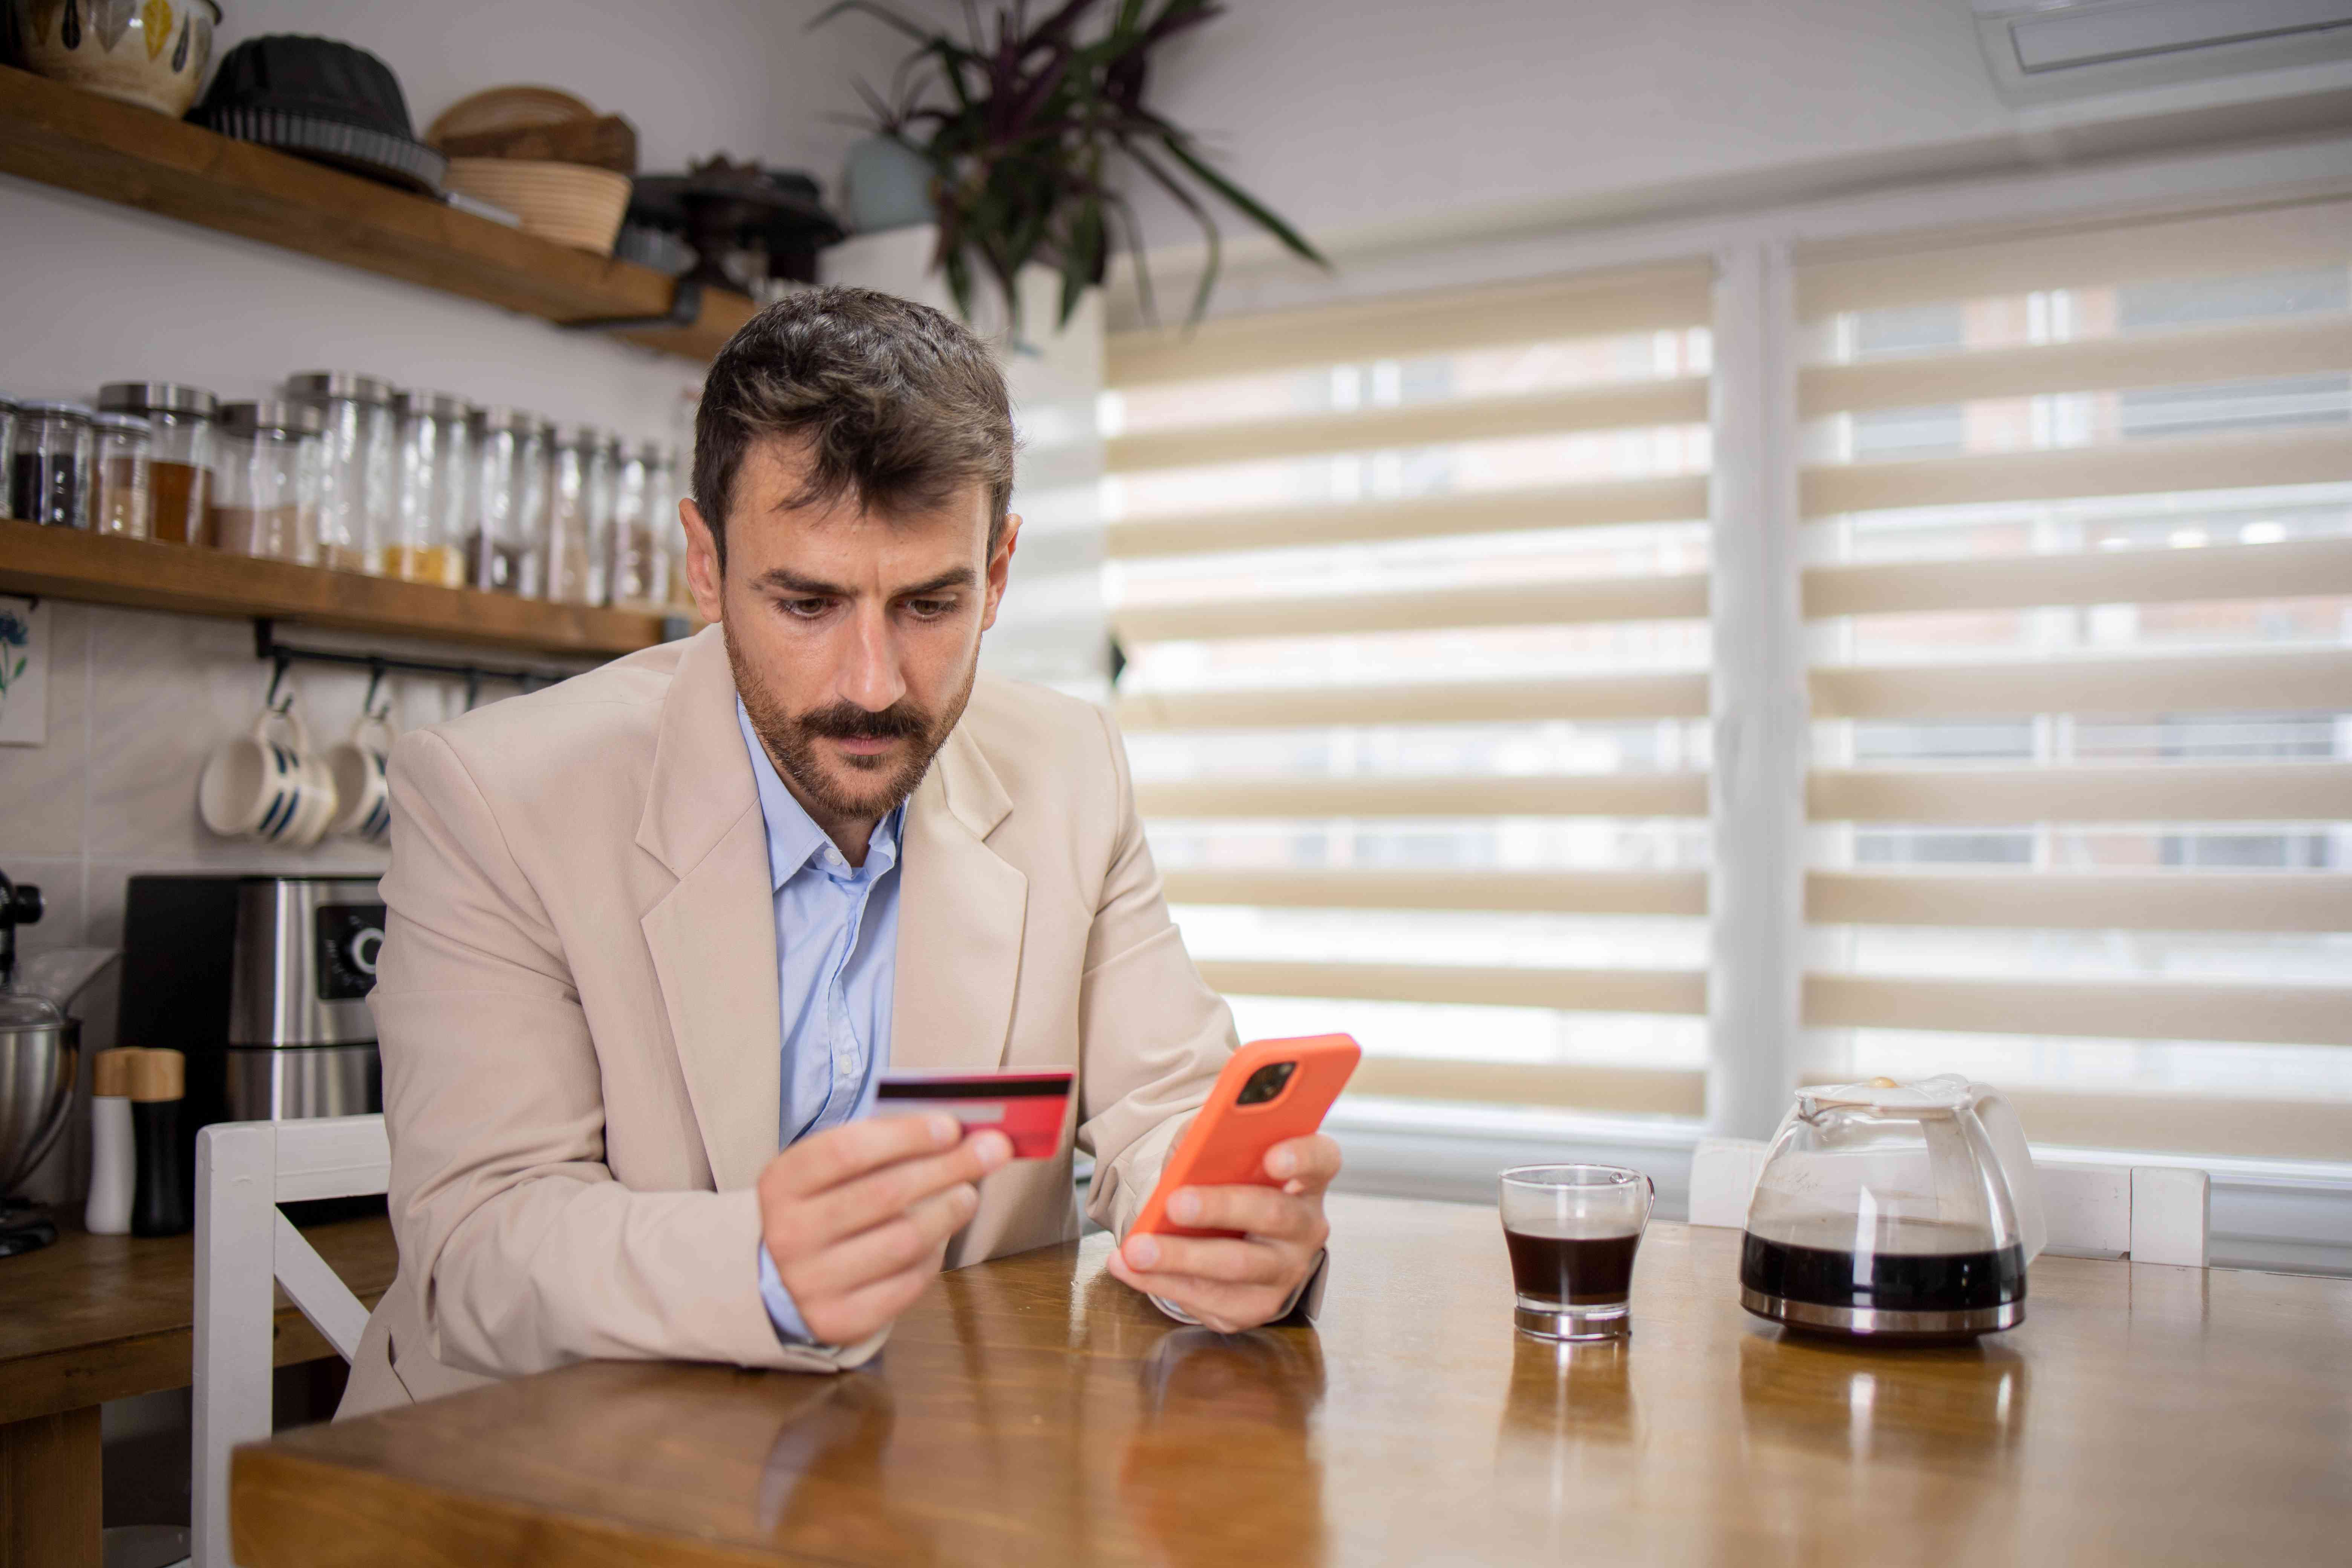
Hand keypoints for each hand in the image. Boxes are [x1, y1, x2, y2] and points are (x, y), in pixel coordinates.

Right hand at [757, 1115, 1012, 1344]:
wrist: (773, 1277)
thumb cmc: (819, 1207)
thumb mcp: (827, 1170)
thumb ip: (879, 1148)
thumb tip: (955, 1133)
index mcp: (782, 1183)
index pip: (847, 1150)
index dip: (905, 1137)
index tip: (951, 1127)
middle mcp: (789, 1234)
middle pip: (884, 1194)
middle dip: (947, 1167)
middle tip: (990, 1151)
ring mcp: (811, 1283)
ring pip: (902, 1242)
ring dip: (948, 1213)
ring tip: (967, 1194)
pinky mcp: (837, 1320)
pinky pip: (904, 1285)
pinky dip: (932, 1258)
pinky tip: (939, 1238)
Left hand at [1106, 1134, 1339, 1332]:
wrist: (1231, 1237)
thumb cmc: (1229, 1184)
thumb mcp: (1223, 1157)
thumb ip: (1211, 1144)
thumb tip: (1187, 1149)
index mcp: (1306, 1178)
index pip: (1320, 1160)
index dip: (1301, 1157)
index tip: (1272, 1155)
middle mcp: (1306, 1227)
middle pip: (1272, 1214)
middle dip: (1219, 1208)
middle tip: (1174, 1203)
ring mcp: (1286, 1272)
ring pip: (1237, 1267)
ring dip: (1180, 1258)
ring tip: (1135, 1248)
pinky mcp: (1257, 1306)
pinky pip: (1211, 1300)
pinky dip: (1162, 1283)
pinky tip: (1129, 1267)